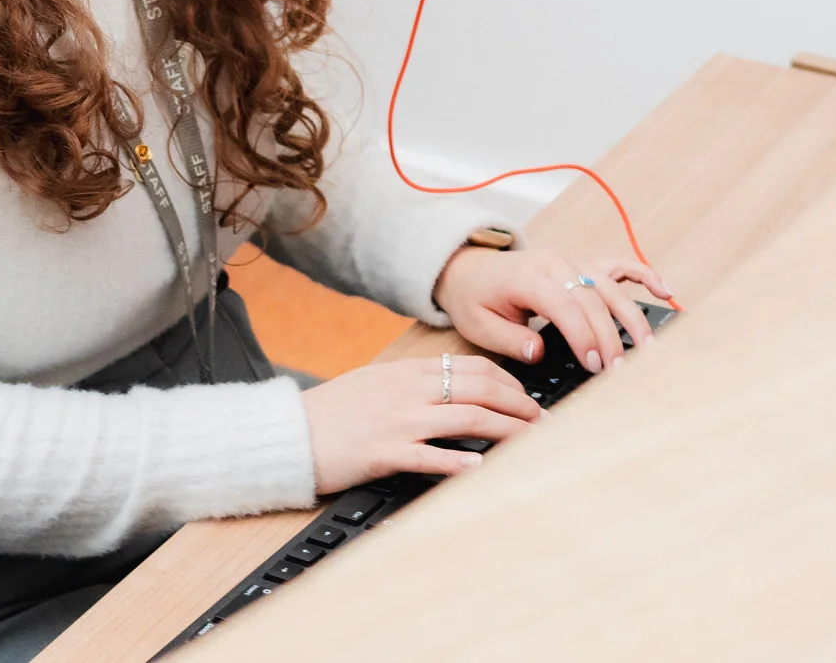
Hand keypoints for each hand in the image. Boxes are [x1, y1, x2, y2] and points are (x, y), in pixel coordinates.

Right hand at [300, 354, 540, 493]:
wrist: (289, 433)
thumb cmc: (332, 413)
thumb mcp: (375, 384)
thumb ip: (413, 384)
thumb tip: (453, 390)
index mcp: (408, 372)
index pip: (474, 368)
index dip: (511, 383)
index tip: (530, 399)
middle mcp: (409, 390)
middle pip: (480, 388)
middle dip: (520, 404)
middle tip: (546, 422)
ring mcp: (398, 420)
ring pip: (467, 418)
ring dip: (507, 430)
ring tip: (533, 442)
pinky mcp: (384, 452)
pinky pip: (430, 456)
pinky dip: (460, 460)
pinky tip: (482, 467)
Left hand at [432, 245, 672, 373]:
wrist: (469, 269)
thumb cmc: (476, 298)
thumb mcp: (479, 325)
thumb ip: (509, 340)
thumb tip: (538, 352)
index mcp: (527, 277)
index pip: (563, 305)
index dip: (582, 335)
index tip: (593, 364)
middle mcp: (553, 263)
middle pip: (592, 298)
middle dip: (609, 336)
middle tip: (618, 370)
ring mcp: (570, 261)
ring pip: (610, 285)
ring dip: (632, 315)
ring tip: (647, 347)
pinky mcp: (581, 264)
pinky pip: (618, 265)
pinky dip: (643, 275)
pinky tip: (664, 291)